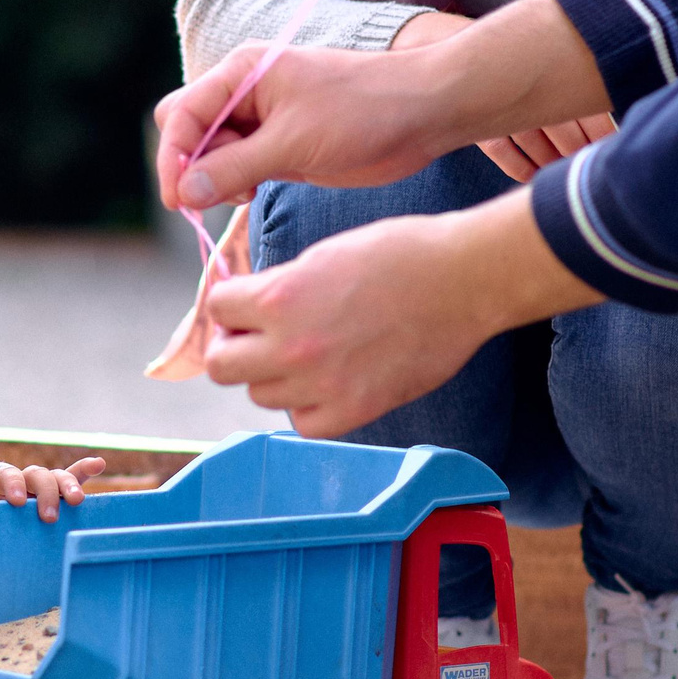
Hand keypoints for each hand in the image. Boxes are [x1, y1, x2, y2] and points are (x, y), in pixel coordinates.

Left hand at [0, 457, 105, 522]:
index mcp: (2, 481)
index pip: (9, 476)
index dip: (14, 485)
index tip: (17, 502)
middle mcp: (26, 478)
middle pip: (38, 475)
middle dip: (46, 493)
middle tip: (49, 516)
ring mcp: (44, 485)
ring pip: (58, 477)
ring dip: (69, 485)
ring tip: (77, 501)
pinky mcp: (58, 493)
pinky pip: (74, 478)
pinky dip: (85, 470)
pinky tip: (99, 463)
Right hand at [157, 0, 609, 212]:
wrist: (424, 113)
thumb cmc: (364, 115)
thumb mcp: (293, 146)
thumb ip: (233, 168)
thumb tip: (183, 191)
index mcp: (242, 73)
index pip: (181, 115)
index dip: (172, 158)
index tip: (179, 202)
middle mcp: (245, 89)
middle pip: (188, 129)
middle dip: (190, 165)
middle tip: (214, 196)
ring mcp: (263, 115)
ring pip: (212, 150)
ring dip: (216, 177)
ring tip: (248, 191)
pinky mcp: (281, 141)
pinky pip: (239, 162)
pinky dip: (237, 180)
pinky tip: (256, 190)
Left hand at [202, 192, 601, 435]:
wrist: (462, 280)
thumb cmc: (398, 254)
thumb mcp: (322, 256)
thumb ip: (278, 286)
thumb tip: (246, 307)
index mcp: (279, 297)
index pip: (216, 309)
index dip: (230, 303)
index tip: (246, 304)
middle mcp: (291, 347)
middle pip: (222, 366)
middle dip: (235, 346)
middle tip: (260, 336)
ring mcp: (322, 385)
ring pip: (260, 395)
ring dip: (273, 376)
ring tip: (307, 354)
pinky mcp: (355, 411)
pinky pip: (302, 423)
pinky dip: (308, 406)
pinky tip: (328, 381)